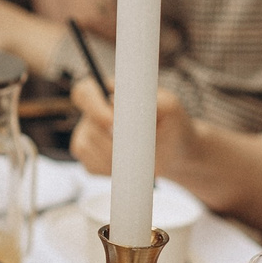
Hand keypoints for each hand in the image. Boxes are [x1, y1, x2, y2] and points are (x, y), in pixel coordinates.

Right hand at [68, 77, 196, 180]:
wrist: (176, 155)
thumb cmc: (173, 125)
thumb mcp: (170, 107)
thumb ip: (149, 99)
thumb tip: (122, 105)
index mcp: (109, 93)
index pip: (85, 92)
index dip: (93, 107)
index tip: (112, 123)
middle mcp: (94, 112)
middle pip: (87, 125)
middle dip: (110, 142)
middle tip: (134, 149)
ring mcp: (89, 135)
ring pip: (85, 147)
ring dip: (111, 158)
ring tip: (136, 158)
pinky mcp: (91, 158)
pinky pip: (90, 166)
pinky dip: (109, 170)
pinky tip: (127, 167)